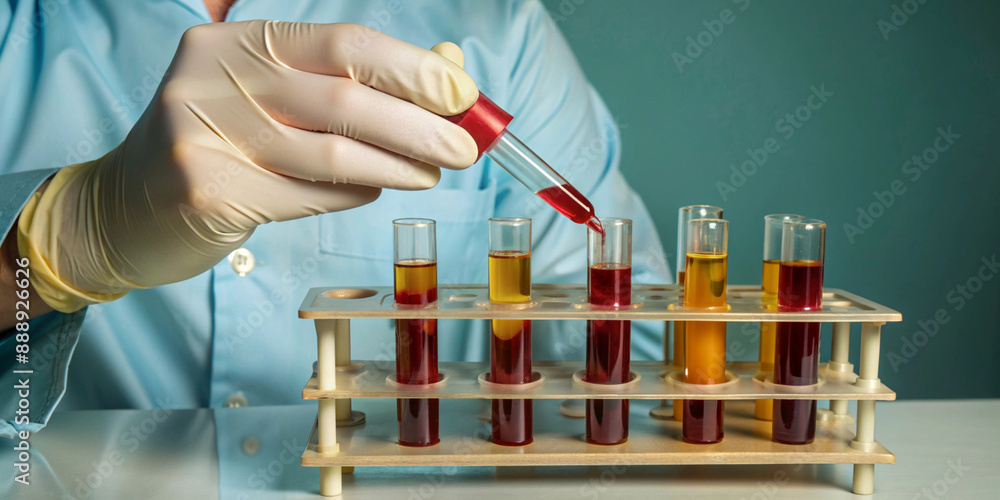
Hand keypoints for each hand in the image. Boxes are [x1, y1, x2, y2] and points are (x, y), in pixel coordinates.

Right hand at [17, 21, 477, 311]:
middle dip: (419, 126)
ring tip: (430, 174)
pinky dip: (356, 195)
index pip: (344, 43)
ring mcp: (205, 134)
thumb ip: (351, 82)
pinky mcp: (207, 191)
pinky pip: (311, 196)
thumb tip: (446, 72)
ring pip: (334, 154)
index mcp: (237, 41)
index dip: (412, 69)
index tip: (462, 95)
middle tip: (465, 149)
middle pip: (345, 100)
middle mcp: (215, 76)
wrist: (125, 208)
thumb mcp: (275, 97)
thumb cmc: (221, 145)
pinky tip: (374, 190)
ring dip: (398, 168)